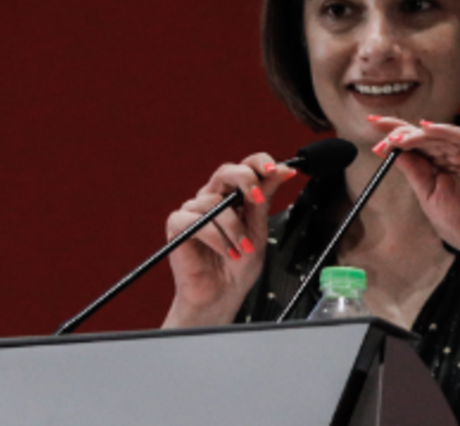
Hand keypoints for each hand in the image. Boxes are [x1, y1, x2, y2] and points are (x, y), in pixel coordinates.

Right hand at [162, 153, 296, 327]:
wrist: (222, 296)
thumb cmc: (238, 267)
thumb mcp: (259, 231)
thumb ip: (263, 200)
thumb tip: (281, 171)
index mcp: (233, 196)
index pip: (245, 167)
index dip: (259, 163)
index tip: (276, 170)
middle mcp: (213, 198)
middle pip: (225, 171)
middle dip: (245, 179)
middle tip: (256, 198)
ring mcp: (194, 210)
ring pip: (214, 202)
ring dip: (234, 228)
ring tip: (242, 249)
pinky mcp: (178, 225)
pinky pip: (196, 221)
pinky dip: (216, 237)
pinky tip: (227, 252)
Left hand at [368, 116, 459, 262]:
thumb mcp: (429, 197)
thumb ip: (415, 172)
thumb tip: (391, 150)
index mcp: (443, 164)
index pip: (416, 142)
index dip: (395, 132)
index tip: (371, 123)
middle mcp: (458, 155)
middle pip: (427, 135)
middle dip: (401, 132)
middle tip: (379, 131)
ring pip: (444, 135)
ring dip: (419, 133)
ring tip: (397, 136)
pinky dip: (449, 132)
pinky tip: (429, 129)